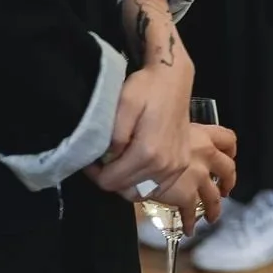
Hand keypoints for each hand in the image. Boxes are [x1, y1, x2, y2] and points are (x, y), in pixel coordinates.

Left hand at [91, 38, 197, 196]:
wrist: (174, 80)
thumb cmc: (146, 89)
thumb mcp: (122, 106)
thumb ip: (114, 137)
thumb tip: (108, 160)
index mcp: (148, 153)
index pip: (110, 182)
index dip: (95, 173)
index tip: (91, 159)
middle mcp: (165, 165)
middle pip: (124, 190)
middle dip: (109, 178)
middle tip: (102, 161)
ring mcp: (176, 167)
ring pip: (140, 192)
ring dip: (125, 182)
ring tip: (119, 162)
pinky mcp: (182, 165)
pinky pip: (157, 188)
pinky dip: (143, 183)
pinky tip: (136, 166)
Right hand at [144, 124, 239, 226]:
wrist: (139, 150)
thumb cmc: (146, 132)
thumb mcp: (166, 127)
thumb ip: (176, 136)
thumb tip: (170, 141)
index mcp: (201, 135)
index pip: (227, 139)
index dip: (230, 149)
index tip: (229, 154)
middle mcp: (205, 154)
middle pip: (228, 169)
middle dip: (228, 181)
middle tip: (224, 188)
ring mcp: (199, 176)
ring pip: (214, 195)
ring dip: (214, 207)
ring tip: (212, 215)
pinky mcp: (186, 194)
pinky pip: (191, 212)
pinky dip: (190, 223)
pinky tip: (188, 229)